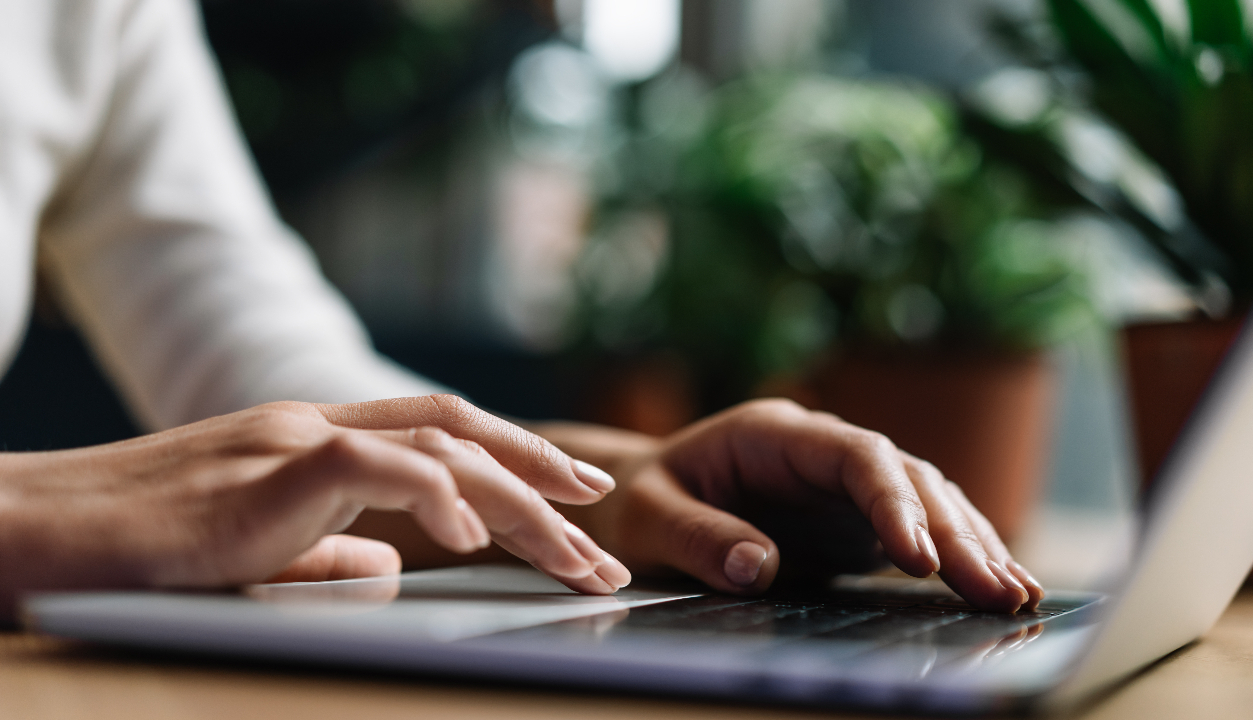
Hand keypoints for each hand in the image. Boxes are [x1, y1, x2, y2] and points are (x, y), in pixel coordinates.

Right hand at [0, 396, 629, 618]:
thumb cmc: (136, 549)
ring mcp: (295, 437)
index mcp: (320, 441)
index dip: (517, 460)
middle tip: (606, 529)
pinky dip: (436, 495)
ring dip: (519, 503)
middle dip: (544, 481)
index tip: (575, 498)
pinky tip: (474, 538)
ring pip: (441, 448)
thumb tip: (390, 568)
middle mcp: (319, 424)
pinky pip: (376, 466)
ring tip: (576, 553)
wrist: (35, 532)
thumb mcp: (254, 551)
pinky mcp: (268, 466)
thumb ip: (325, 551)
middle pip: (462, 435)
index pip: (442, 435)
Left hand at [548, 399, 1043, 612]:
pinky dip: (957, 556)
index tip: (918, 555)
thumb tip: (757, 568)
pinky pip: (917, 530)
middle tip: (995, 589)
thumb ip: (697, 536)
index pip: (855, 455)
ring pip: (926, 499)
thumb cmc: (638, 502)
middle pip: (906, 477)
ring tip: (1015, 594)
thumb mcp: (648, 517)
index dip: (893, 501)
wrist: (639, 498)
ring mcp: (842, 484)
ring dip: (972, 544)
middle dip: (954, 532)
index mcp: (774, 434)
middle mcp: (821, 451)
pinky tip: (997, 586)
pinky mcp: (852, 519)